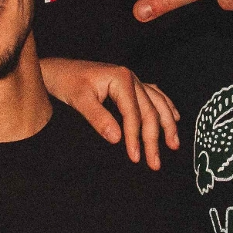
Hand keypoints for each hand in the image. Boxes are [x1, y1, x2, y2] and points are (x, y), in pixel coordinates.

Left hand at [41, 58, 179, 168]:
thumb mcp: (80, 100)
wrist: (57, 70)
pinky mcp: (130, 84)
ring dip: (167, 124)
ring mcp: (133, 80)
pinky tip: (174, 117)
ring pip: (158, 103)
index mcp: (121, 79)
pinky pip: (154, 95)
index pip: (134, 114)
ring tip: (173, 144)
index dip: (135, 137)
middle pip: (149, 111)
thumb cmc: (66, 82)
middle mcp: (131, 78)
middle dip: (154, 139)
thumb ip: (99, 118)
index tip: (135, 158)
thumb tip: (117, 138)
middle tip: (154, 163)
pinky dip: (166, 107)